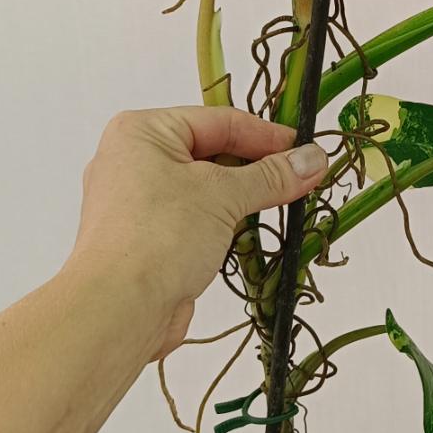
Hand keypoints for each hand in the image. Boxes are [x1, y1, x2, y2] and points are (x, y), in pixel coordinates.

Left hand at [68, 107, 328, 361]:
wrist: (116, 311)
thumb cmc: (161, 236)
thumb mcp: (224, 195)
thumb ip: (272, 175)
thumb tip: (315, 157)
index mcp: (142, 132)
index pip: (220, 121)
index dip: (268, 136)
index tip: (307, 149)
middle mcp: (133, 160)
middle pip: (212, 153)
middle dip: (257, 168)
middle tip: (303, 179)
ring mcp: (136, 203)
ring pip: (204, 189)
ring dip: (243, 198)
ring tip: (286, 204)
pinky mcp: (146, 239)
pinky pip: (194, 219)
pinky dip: (223, 223)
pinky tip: (252, 234)